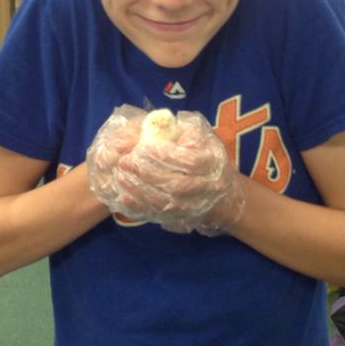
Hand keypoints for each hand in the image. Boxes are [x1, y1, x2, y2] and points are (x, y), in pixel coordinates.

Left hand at [89, 108, 243, 234]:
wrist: (223, 195)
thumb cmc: (207, 157)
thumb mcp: (204, 137)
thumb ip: (188, 131)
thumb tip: (166, 126)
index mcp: (213, 162)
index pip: (191, 161)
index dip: (166, 156)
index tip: (143, 148)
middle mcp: (207, 187)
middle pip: (177, 185)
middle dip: (147, 174)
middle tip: (125, 162)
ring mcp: (195, 206)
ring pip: (167, 203)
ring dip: (140, 191)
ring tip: (121, 177)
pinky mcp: (182, 218)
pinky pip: (160, 215)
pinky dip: (141, 207)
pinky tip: (124, 198)